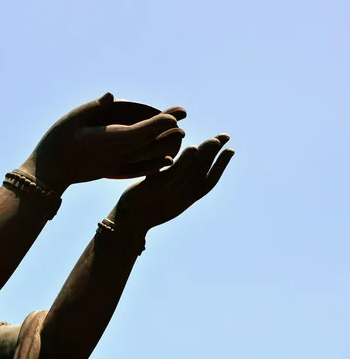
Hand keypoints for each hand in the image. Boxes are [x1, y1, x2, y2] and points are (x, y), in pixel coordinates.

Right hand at [20, 93, 186, 192]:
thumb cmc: (56, 142)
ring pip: (146, 157)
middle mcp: (115, 155)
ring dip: (165, 146)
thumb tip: (113, 96)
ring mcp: (115, 166)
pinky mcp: (112, 172)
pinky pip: (139, 170)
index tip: (174, 115)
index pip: (139, 132)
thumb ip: (94, 108)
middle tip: (183, 116)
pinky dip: (155, 165)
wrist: (49, 172)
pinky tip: (167, 162)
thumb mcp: (71, 119)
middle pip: (148, 143)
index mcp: (106, 141)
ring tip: (181, 135)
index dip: (159, 124)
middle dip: (168, 130)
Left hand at [109, 134, 234, 234]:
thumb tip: (182, 167)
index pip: (208, 179)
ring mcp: (169, 191)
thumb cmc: (143, 208)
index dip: (221, 165)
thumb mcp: (164, 197)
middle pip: (202, 172)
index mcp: (186, 197)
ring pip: (191, 172)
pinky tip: (192, 148)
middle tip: (226, 136)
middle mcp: (181, 195)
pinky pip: (172, 174)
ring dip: (205, 156)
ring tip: (214, 140)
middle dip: (216, 154)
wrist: (127, 222)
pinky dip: (183, 162)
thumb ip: (175, 183)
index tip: (230, 149)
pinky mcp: (154, 188)